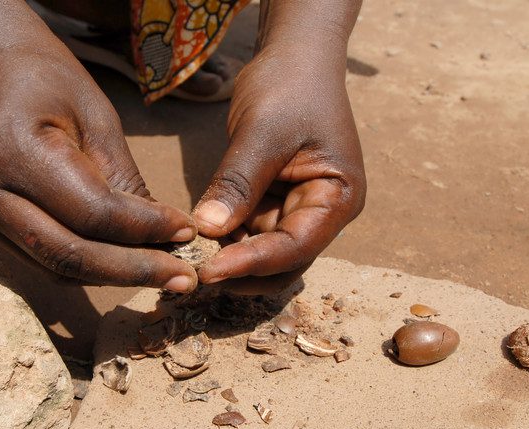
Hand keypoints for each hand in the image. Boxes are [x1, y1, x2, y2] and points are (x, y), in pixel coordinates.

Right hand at [0, 46, 197, 290]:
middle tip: (184, 278)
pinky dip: (86, 267)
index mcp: (13, 149)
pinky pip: (41, 261)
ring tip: (163, 272)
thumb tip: (165, 237)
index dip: (146, 229)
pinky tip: (123, 261)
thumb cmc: (49, 79)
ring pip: (54, 267)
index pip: (93, 212)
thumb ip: (125, 180)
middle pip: (69, 254)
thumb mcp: (99, 118)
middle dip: (134, 270)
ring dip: (113, 275)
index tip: (188, 231)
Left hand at [192, 44, 365, 293]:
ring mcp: (296, 211)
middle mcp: (322, 214)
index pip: (296, 247)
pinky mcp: (273, 204)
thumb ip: (238, 183)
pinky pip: (249, 234)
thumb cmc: (290, 86)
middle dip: (243, 272)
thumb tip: (207, 229)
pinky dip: (225, 241)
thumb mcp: (262, 132)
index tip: (210, 270)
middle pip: (284, 263)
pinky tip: (196, 238)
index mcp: (338, 199)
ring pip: (263, 254)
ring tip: (190, 255)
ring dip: (229, 258)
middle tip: (195, 271)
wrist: (294, 57)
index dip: (253, 262)